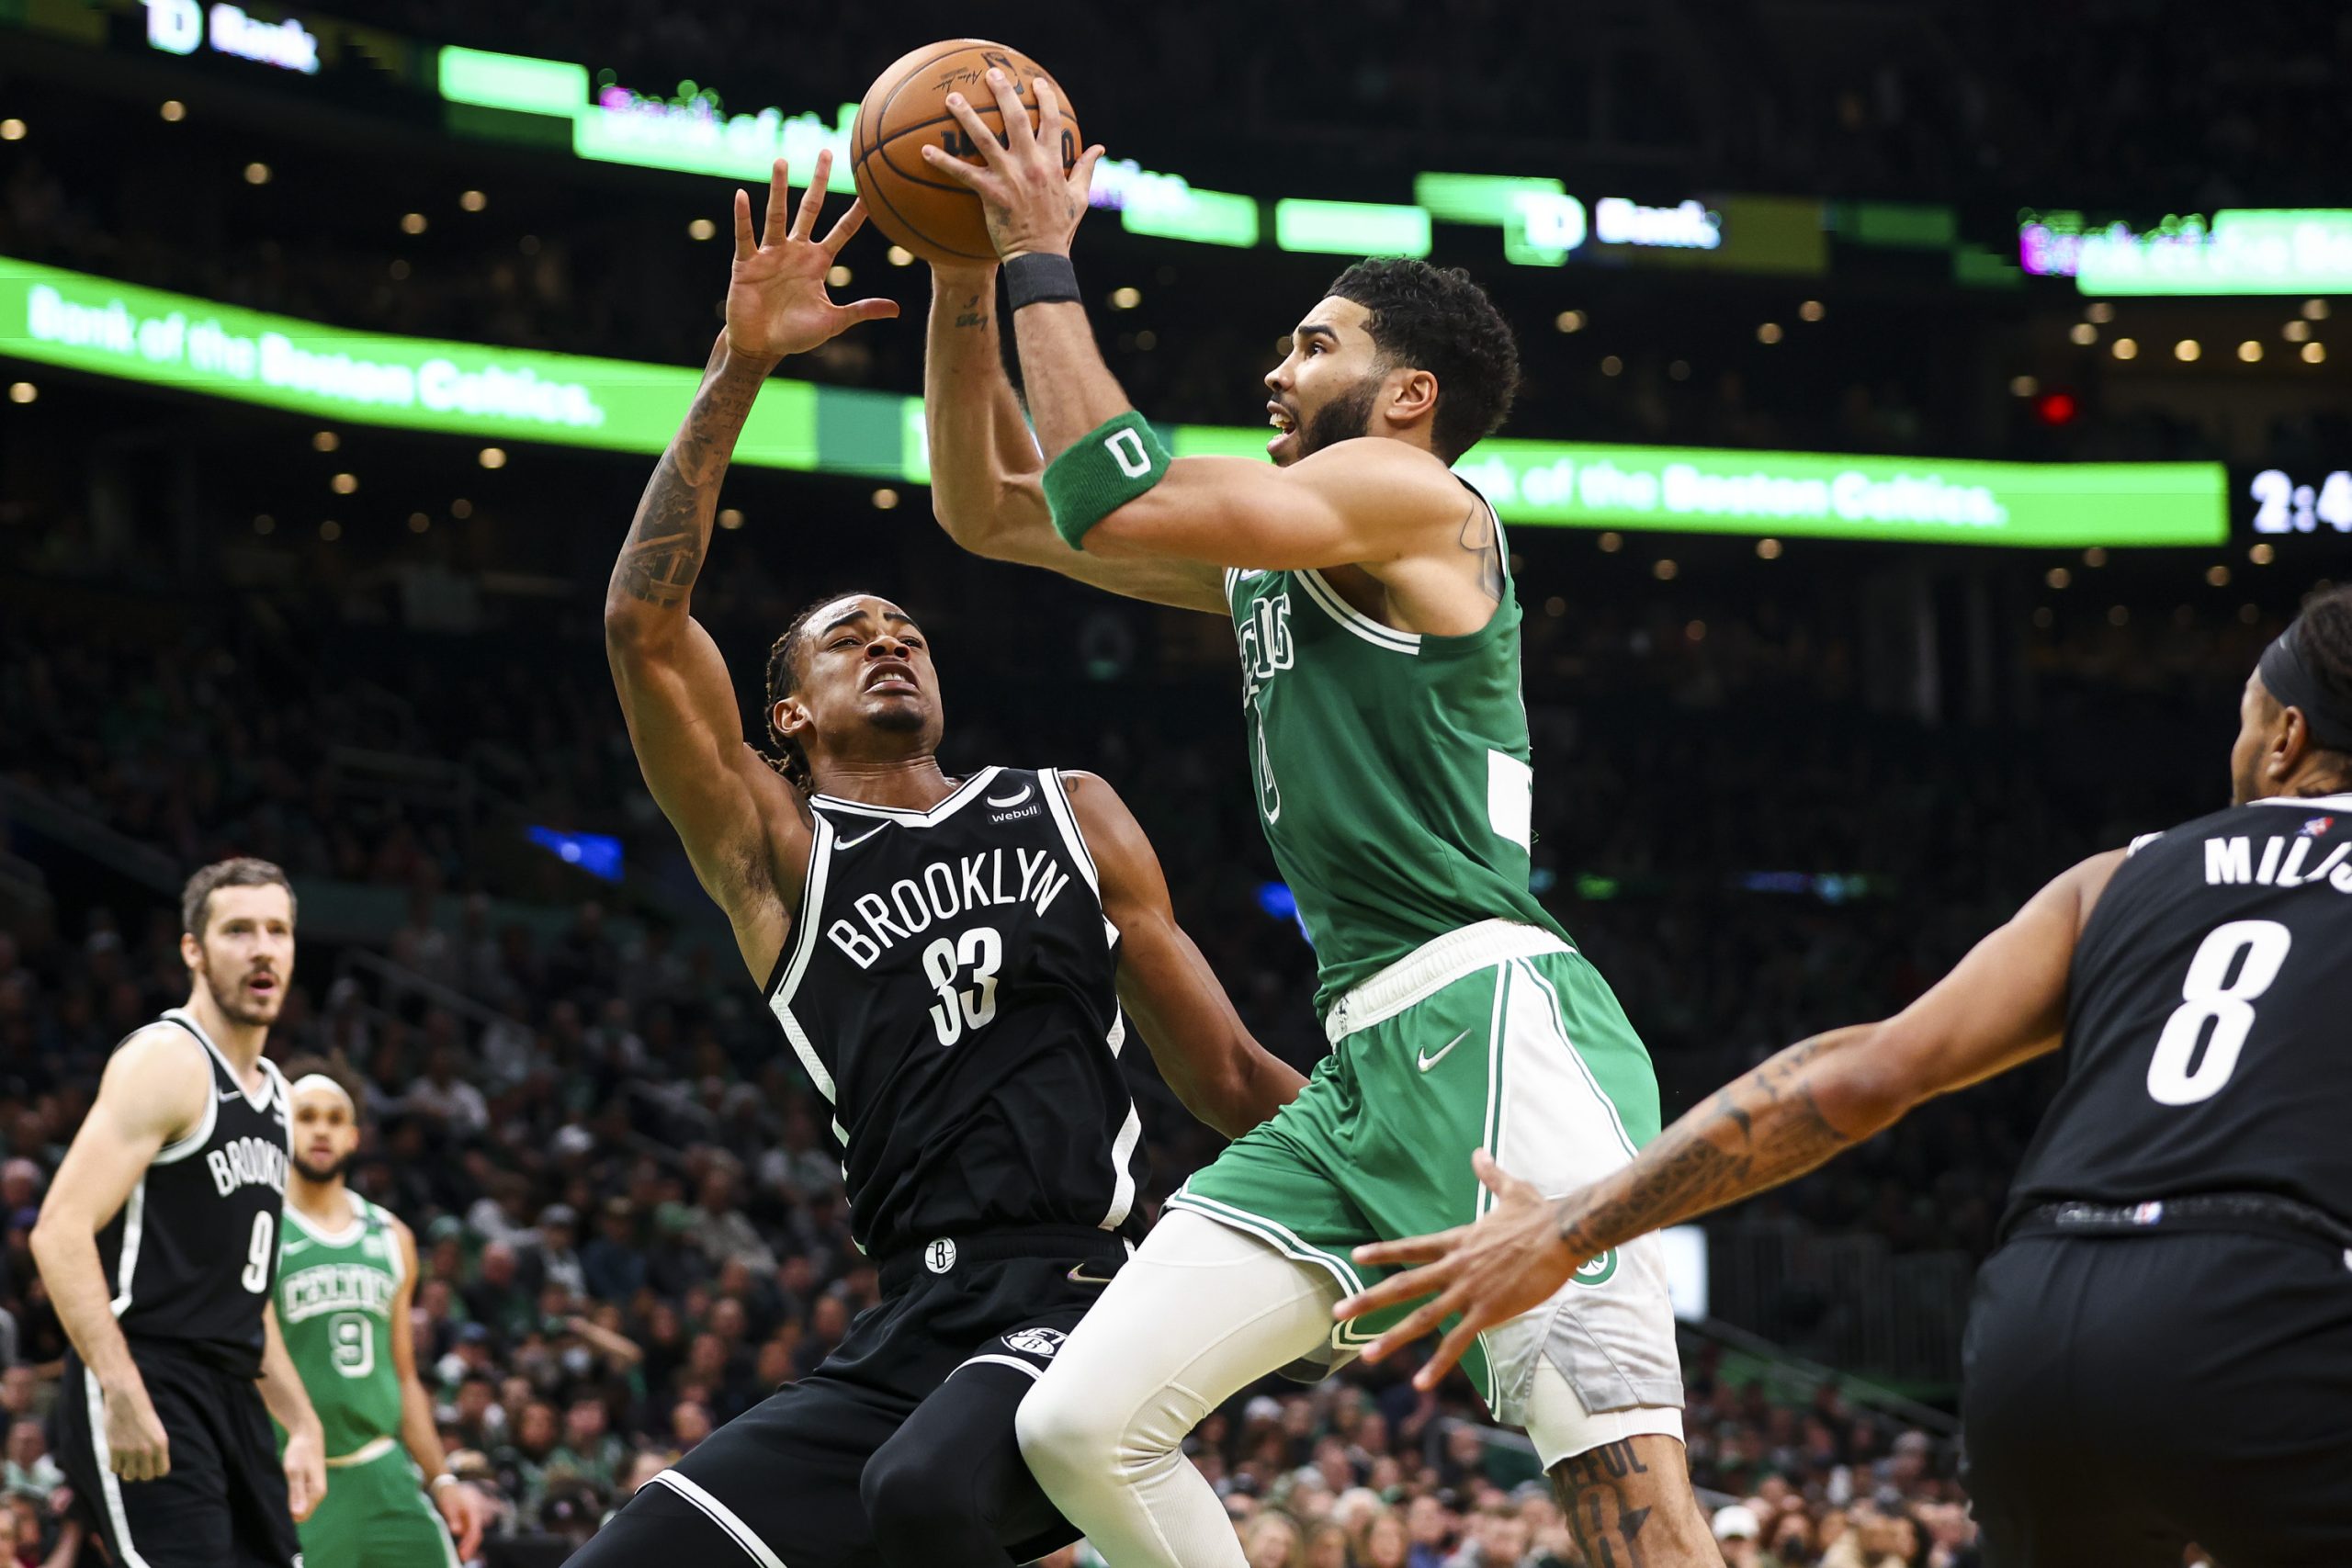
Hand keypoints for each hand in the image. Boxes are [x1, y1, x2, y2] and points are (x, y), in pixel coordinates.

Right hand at [100, 1376, 169, 1481]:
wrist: (126, 1398)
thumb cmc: (141, 1413)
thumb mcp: (154, 1430)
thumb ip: (154, 1448)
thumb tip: (147, 1469)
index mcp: (161, 1444)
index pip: (162, 1471)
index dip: (155, 1469)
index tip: (149, 1463)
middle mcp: (147, 1450)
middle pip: (146, 1477)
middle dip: (141, 1472)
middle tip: (136, 1463)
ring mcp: (130, 1451)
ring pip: (129, 1476)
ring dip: (127, 1471)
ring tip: (125, 1460)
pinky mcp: (115, 1449)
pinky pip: (114, 1469)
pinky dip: (114, 1465)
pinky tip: (115, 1456)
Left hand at [280, 1425, 325, 1521]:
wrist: (307, 1434)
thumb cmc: (300, 1452)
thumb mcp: (295, 1472)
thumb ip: (296, 1494)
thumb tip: (297, 1515)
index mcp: (317, 1493)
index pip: (301, 1517)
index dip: (287, 1516)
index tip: (275, 1506)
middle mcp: (319, 1493)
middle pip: (302, 1513)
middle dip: (288, 1511)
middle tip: (275, 1498)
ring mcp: (315, 1489)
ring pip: (301, 1506)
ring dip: (289, 1503)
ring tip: (279, 1491)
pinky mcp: (310, 1484)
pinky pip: (301, 1498)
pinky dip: (291, 1496)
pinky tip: (283, 1487)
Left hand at [436, 1478, 490, 1558]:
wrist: (446, 1485)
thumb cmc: (447, 1495)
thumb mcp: (448, 1505)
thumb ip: (453, 1518)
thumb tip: (457, 1531)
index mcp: (473, 1510)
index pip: (475, 1530)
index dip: (469, 1544)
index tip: (462, 1554)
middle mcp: (476, 1514)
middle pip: (477, 1534)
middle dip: (471, 1548)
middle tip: (462, 1559)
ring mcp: (473, 1516)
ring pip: (474, 1533)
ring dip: (469, 1545)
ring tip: (461, 1557)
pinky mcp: (468, 1519)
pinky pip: (470, 1532)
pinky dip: (467, 1541)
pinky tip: (460, 1548)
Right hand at [724, 151, 899, 360]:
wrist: (761, 346)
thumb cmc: (795, 333)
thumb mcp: (833, 322)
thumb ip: (861, 311)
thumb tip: (896, 310)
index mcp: (818, 262)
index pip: (841, 232)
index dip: (855, 214)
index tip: (869, 192)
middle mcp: (796, 251)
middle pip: (810, 209)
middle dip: (818, 182)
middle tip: (826, 152)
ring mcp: (771, 254)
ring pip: (777, 215)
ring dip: (778, 189)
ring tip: (781, 161)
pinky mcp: (747, 263)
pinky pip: (746, 237)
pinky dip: (743, 217)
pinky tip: (742, 196)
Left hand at [919, 68, 1103, 260]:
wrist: (1042, 258)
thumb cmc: (1060, 229)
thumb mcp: (1079, 198)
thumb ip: (1086, 169)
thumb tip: (1100, 147)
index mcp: (1053, 163)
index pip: (1051, 120)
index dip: (1044, 98)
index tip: (1035, 82)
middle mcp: (1031, 164)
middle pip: (1016, 119)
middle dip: (1003, 92)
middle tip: (990, 74)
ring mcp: (1009, 178)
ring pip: (984, 139)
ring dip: (967, 116)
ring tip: (951, 98)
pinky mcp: (991, 194)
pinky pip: (963, 174)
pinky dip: (943, 161)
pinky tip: (925, 151)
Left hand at [1334, 1150, 1589, 1389]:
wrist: (1563, 1234)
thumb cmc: (1539, 1213)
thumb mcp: (1511, 1189)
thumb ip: (1490, 1174)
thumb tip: (1480, 1152)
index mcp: (1458, 1241)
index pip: (1411, 1248)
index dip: (1383, 1252)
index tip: (1355, 1256)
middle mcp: (1455, 1267)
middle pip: (1403, 1285)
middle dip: (1368, 1300)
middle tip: (1336, 1312)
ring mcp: (1469, 1291)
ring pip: (1422, 1318)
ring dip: (1393, 1337)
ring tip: (1366, 1354)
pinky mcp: (1488, 1311)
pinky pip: (1458, 1342)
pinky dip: (1438, 1364)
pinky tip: (1420, 1383)